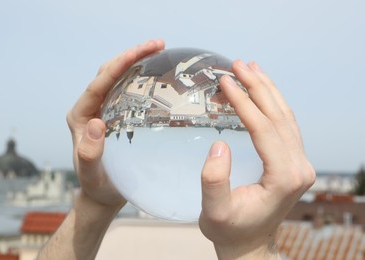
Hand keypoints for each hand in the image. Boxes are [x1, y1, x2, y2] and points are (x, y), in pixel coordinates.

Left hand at [66, 39, 164, 209]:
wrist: (102, 193)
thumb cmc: (97, 186)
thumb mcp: (92, 175)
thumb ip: (89, 153)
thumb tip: (96, 123)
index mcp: (80, 116)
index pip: (99, 84)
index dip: (119, 65)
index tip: (141, 52)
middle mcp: (90, 108)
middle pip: (108, 73)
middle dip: (131, 55)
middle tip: (158, 44)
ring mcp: (102, 109)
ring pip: (117, 77)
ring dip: (136, 61)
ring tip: (159, 50)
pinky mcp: (114, 114)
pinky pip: (126, 89)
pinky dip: (141, 77)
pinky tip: (157, 72)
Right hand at [199, 61, 314, 258]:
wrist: (249, 243)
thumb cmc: (230, 230)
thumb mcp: (214, 213)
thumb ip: (214, 183)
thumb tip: (219, 145)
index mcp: (284, 178)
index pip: (264, 129)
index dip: (244, 102)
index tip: (225, 82)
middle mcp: (299, 168)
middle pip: (279, 116)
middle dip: (257, 86)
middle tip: (237, 64)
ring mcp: (300, 163)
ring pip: (286, 116)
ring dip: (267, 89)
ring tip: (250, 67)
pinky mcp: (294, 161)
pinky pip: (286, 124)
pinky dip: (273, 103)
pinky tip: (263, 90)